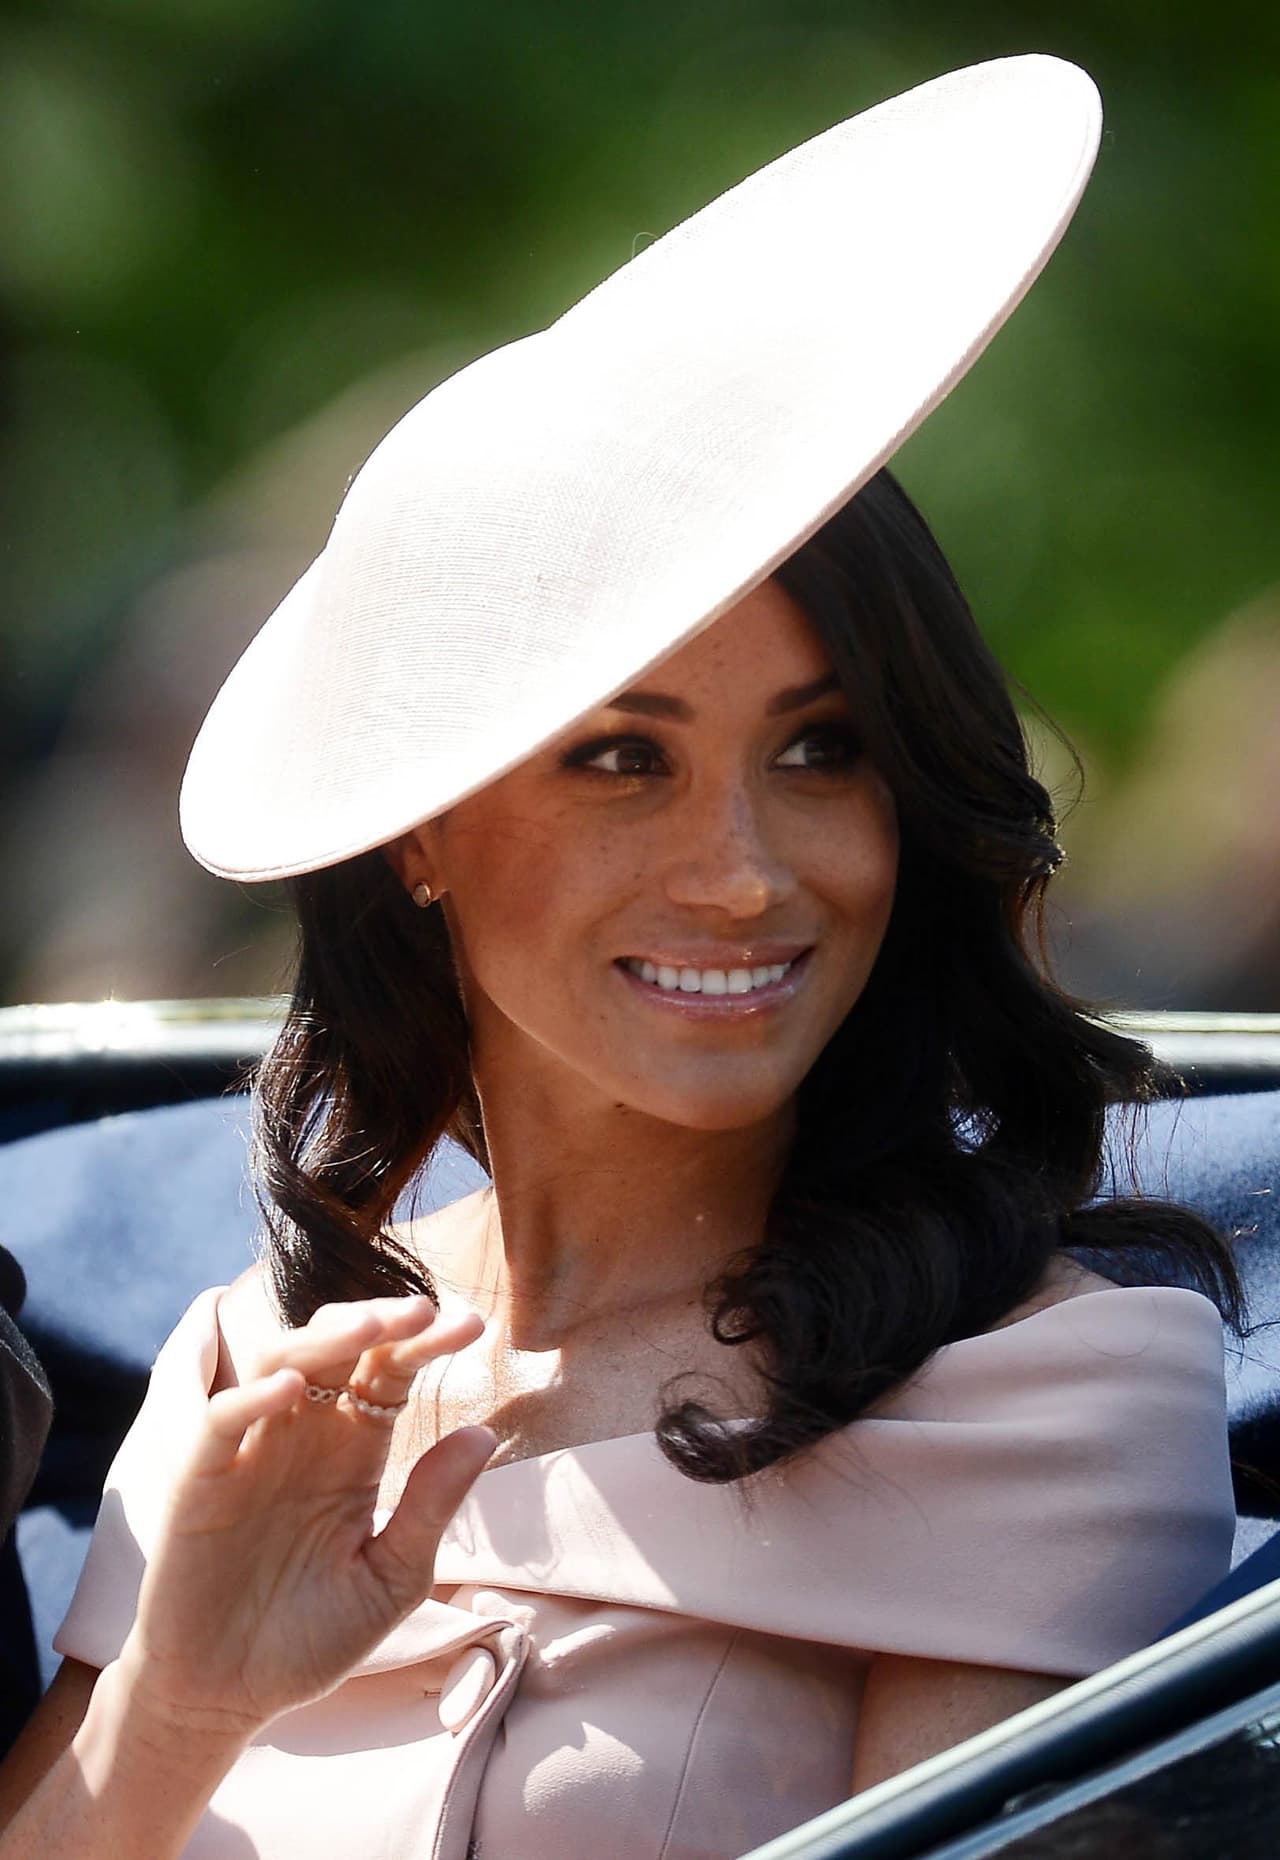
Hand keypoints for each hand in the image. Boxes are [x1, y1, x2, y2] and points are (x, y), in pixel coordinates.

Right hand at [114, 1294, 493, 1743]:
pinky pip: (222, 1421)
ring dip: (325, 1339)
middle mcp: (305, 1437)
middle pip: (340, 1351)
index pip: (393, 1374)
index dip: (428, 1344)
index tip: (474, 1326)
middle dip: (381, 1322)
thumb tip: (484, 1432)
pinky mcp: (201, 1482)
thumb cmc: (312, 1639)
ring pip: (282, 1363)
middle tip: (422, 1309)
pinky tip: (292, 1387)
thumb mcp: (390, 1580)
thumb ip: (430, 1508)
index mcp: (354, 1452)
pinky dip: (253, 1396)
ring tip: (370, 1327)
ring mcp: (251, 1453)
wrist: (228, 1698)